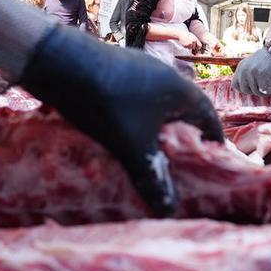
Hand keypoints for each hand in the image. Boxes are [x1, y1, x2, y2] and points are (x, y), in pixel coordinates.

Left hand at [20, 25, 223, 216]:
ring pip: (157, 107)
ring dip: (157, 131)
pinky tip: (120, 137)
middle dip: (183, 140)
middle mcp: (164, 76)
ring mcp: (139, 71)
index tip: (213, 163)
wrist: (57, 60)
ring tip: (150, 157)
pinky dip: (136, 121)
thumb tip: (171, 210)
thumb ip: (151, 177)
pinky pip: (137, 101)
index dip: (213, 142)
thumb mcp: (130, 145)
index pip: (208, 118)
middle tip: (180, 168)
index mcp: (179, 90)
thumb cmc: (104, 101)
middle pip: (183, 113)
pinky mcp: (116, 72)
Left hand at [232, 47, 270, 95]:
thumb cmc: (267, 60)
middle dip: (255, 92)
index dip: (243, 89)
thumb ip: (247, 76)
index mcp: (241, 67)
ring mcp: (252, 72)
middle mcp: (244, 69)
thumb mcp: (252, 65)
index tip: (253, 88)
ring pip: (256, 91)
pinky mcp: (261, 74)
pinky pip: (265, 89)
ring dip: (265, 93)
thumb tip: (247, 90)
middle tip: (264, 90)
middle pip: (245, 90)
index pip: (235, 84)